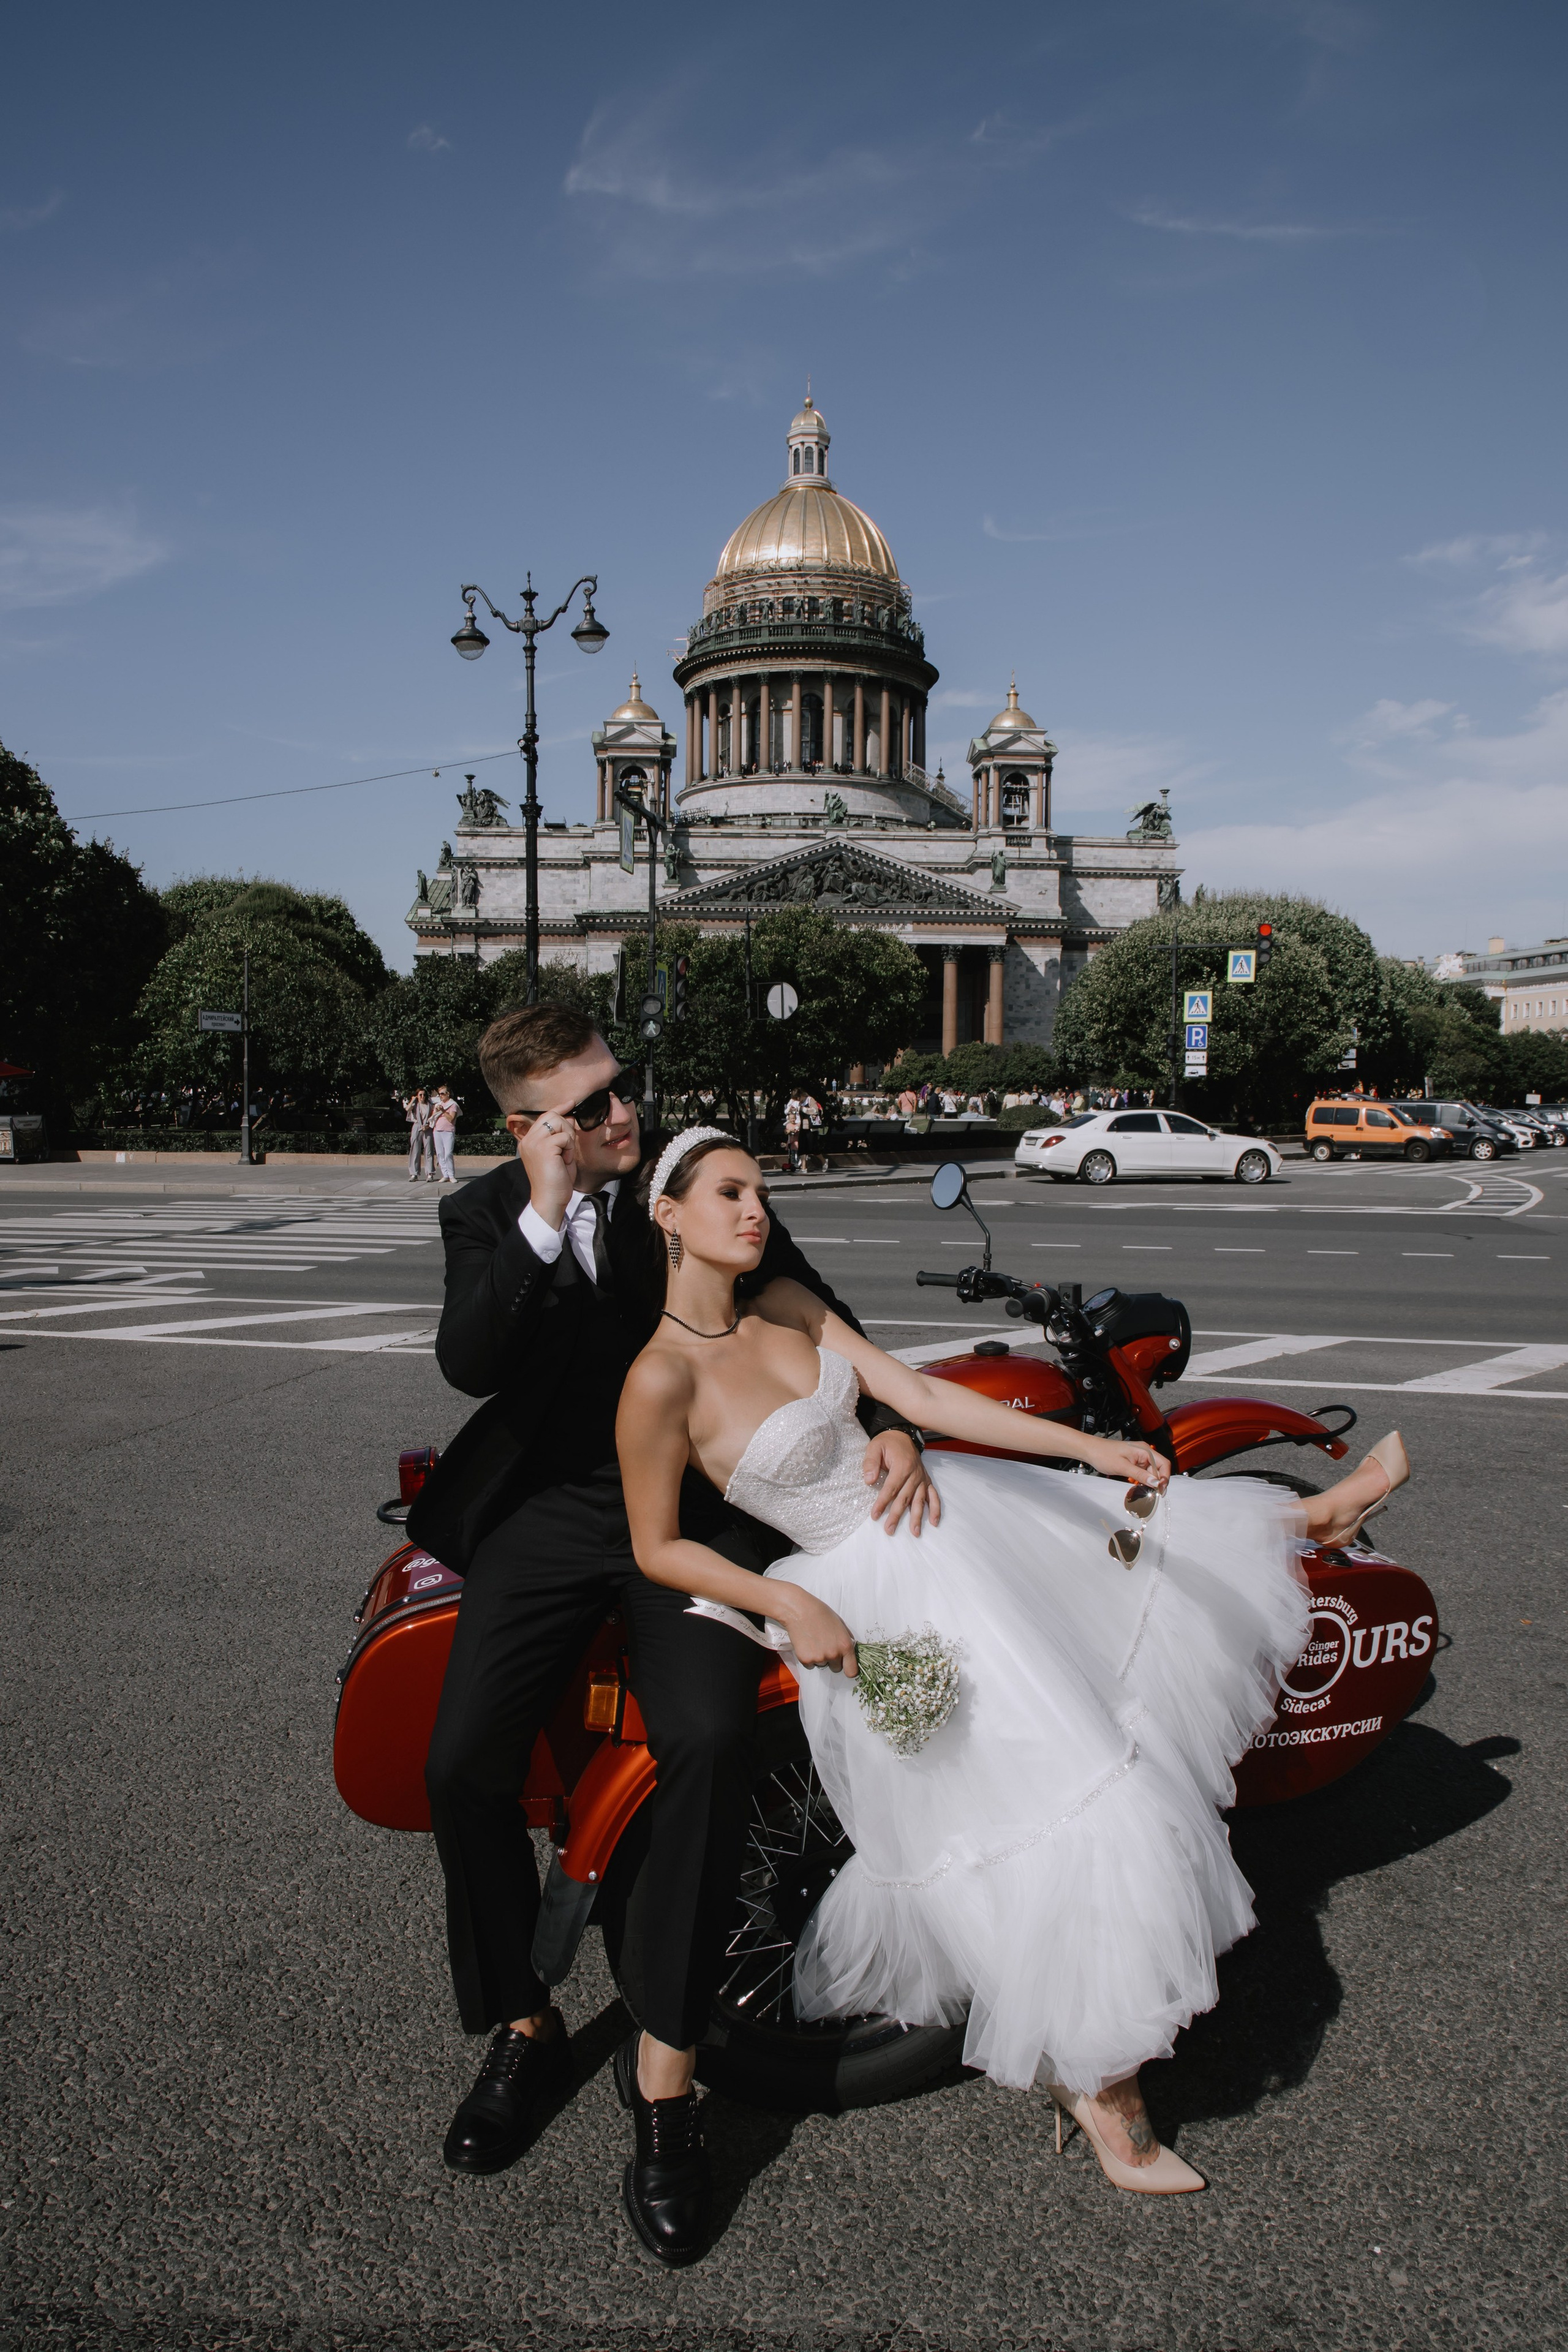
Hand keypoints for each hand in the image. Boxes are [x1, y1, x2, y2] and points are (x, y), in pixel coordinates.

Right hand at [517, 1109, 578, 1228]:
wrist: (550, 1200)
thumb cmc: (556, 1181)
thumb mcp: (559, 1154)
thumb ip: (561, 1137)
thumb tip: (569, 1117)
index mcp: (529, 1141)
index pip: (544, 1117)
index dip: (559, 1108)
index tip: (571, 1103)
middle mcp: (528, 1140)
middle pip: (552, 1116)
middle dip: (566, 1128)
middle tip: (567, 1149)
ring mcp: (533, 1143)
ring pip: (559, 1123)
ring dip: (568, 1139)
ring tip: (564, 1157)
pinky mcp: (543, 1148)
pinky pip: (564, 1137)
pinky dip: (569, 1149)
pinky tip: (564, 1162)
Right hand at [772, 1585, 858, 1675]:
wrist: (799, 1610)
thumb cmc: (820, 1613)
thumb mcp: (840, 1624)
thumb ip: (847, 1639)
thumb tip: (849, 1652)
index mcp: (845, 1646)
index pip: (851, 1671)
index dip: (849, 1670)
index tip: (846, 1668)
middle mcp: (834, 1654)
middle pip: (836, 1668)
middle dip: (832, 1660)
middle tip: (824, 1645)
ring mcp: (819, 1658)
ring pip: (822, 1665)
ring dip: (819, 1657)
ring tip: (814, 1641)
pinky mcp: (805, 1659)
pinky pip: (809, 1665)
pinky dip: (808, 1657)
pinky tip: (806, 1644)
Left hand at [863, 1431, 940, 1535]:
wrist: (901, 1435)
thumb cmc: (886, 1443)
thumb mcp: (874, 1447)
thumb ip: (870, 1463)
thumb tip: (869, 1480)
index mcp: (902, 1466)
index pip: (891, 1488)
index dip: (882, 1503)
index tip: (875, 1515)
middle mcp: (914, 1474)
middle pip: (905, 1498)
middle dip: (897, 1515)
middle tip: (889, 1530)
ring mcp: (922, 1478)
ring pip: (919, 1500)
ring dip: (917, 1517)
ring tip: (915, 1533)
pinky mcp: (926, 1480)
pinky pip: (933, 1495)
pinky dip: (935, 1508)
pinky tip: (934, 1522)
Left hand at [1088, 1437, 1169, 1489]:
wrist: (1090, 1450)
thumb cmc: (1103, 1454)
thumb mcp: (1123, 1467)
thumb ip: (1140, 1475)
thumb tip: (1155, 1483)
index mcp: (1144, 1450)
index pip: (1163, 1463)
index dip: (1165, 1477)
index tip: (1160, 1489)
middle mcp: (1144, 1452)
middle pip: (1159, 1468)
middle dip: (1158, 1481)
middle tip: (1154, 1494)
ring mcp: (1139, 1458)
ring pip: (1152, 1472)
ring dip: (1151, 1482)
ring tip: (1147, 1492)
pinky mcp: (1134, 1462)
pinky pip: (1144, 1472)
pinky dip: (1144, 1480)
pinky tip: (1140, 1487)